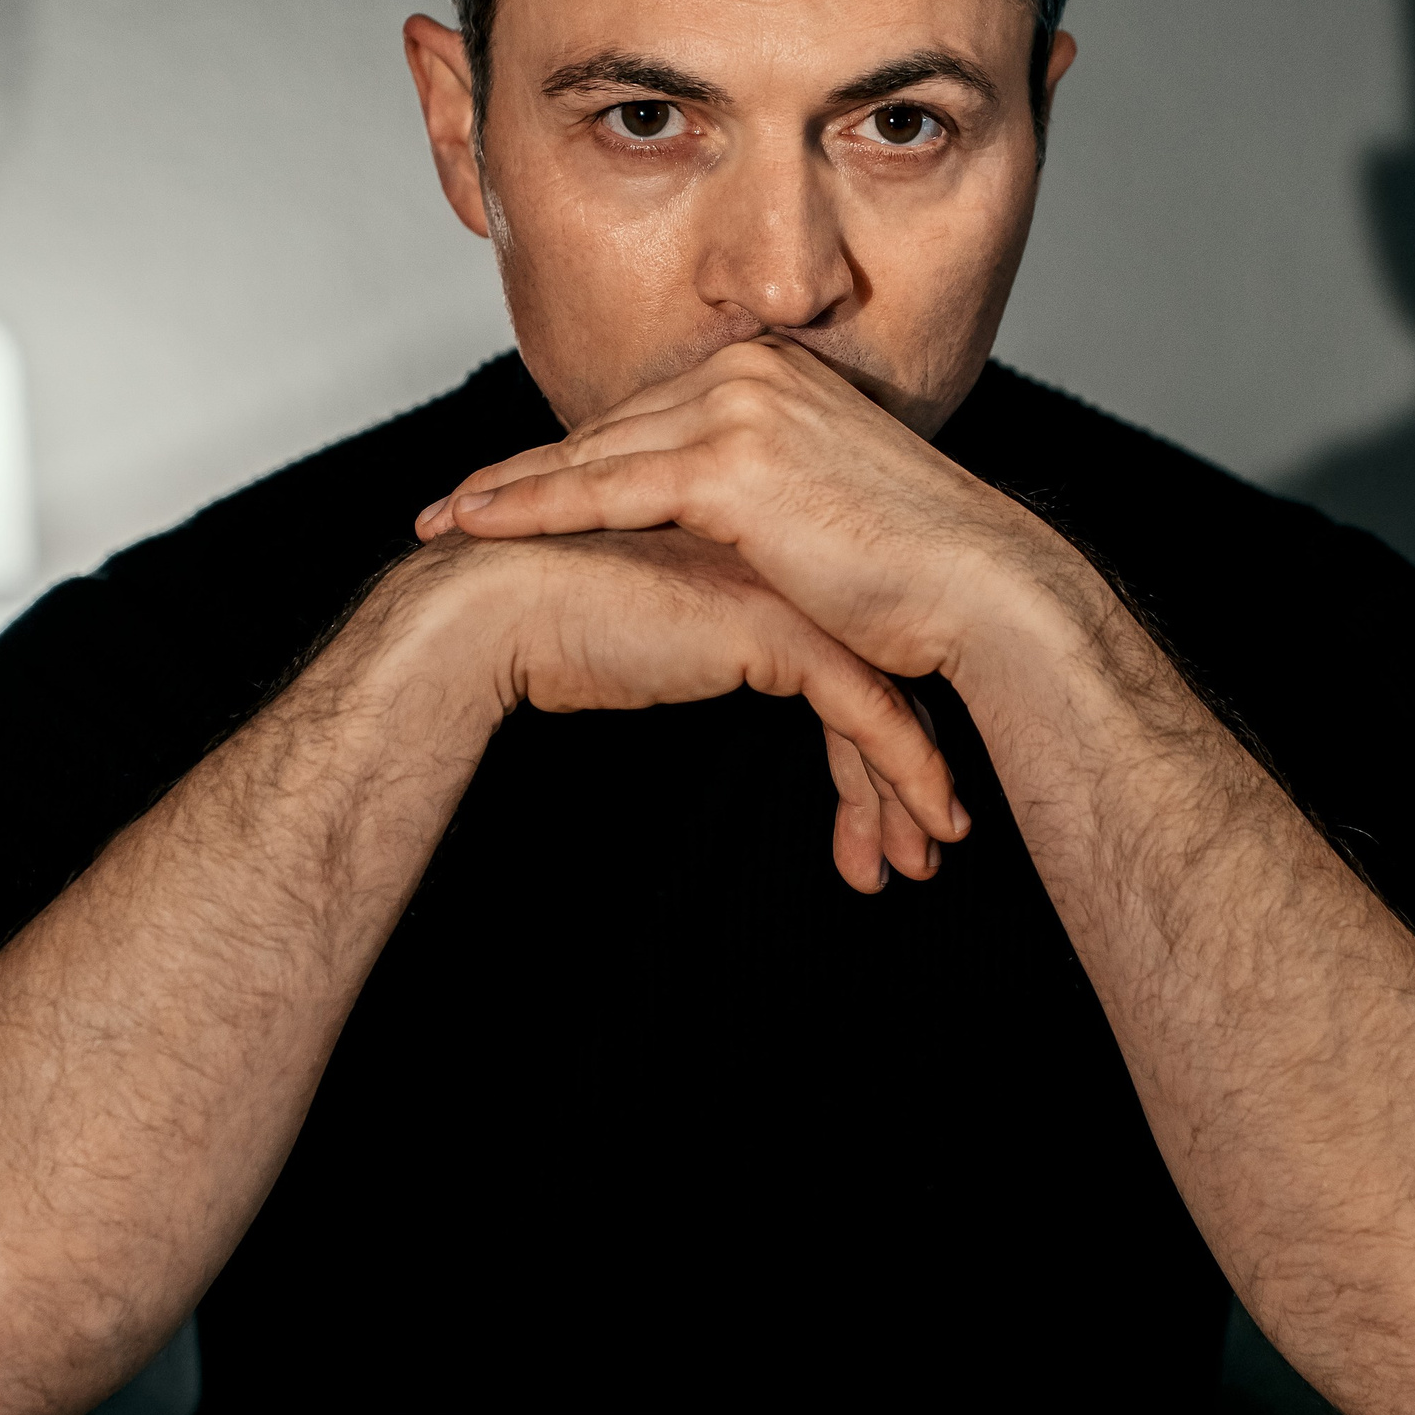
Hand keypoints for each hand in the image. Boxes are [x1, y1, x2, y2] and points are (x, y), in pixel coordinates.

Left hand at [414, 338, 1057, 683]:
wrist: (979, 587)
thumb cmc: (918, 571)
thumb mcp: (828, 507)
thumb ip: (766, 495)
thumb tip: (724, 528)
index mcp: (776, 370)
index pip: (647, 413)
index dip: (572, 454)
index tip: (508, 484)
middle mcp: (752, 369)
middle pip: (607, 426)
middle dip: (523, 469)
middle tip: (451, 504)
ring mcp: (738, 408)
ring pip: (592, 453)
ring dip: (506, 490)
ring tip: (443, 521)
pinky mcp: (727, 465)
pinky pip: (602, 490)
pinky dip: (530, 509)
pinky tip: (476, 526)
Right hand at [422, 524, 967, 892]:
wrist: (489, 611)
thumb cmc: (542, 628)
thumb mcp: (643, 641)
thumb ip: (694, 650)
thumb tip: (715, 689)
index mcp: (756, 555)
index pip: (845, 644)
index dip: (873, 732)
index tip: (892, 810)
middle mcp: (783, 563)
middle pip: (876, 667)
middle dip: (905, 766)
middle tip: (924, 842)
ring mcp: (785, 588)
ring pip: (886, 690)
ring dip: (910, 784)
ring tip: (920, 859)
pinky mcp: (778, 627)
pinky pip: (868, 712)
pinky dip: (905, 774)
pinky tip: (914, 834)